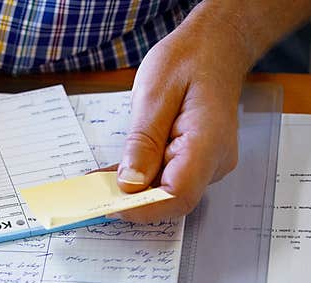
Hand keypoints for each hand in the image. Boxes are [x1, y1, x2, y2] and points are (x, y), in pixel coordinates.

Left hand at [112, 13, 249, 221]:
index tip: (109, 204)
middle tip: (95, 193)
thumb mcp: (154, 93)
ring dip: (133, 189)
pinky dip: (141, 178)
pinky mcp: (196, 162)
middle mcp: (214, 161)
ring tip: (100, 180)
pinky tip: (116, 173)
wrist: (216, 46)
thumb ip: (143, 141)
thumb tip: (130, 184)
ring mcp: (208, 164)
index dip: (142, 207)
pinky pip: (167, 178)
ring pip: (167, 191)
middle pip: (171, 198)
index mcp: (208, 142)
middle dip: (132, 201)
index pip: (177, 194)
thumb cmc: (189, 60)